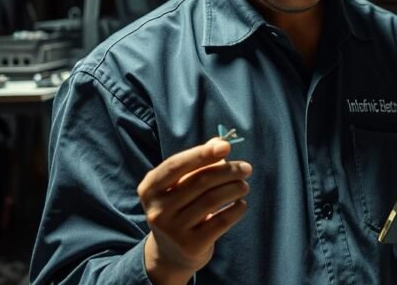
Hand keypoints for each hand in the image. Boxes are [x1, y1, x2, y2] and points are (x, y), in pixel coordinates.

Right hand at [138, 138, 252, 284]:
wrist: (171, 253)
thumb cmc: (180, 208)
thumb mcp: (180, 185)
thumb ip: (198, 162)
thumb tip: (220, 141)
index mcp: (150, 188)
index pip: (176, 165)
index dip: (202, 153)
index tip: (226, 146)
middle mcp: (157, 209)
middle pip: (200, 181)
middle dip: (228, 170)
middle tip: (246, 168)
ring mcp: (172, 230)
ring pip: (213, 199)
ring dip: (236, 188)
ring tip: (244, 186)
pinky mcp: (191, 245)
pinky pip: (222, 220)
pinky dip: (237, 208)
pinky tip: (241, 204)